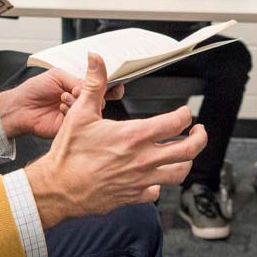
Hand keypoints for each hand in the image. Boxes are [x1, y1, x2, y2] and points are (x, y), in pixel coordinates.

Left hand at [0, 67, 124, 139]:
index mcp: (78, 86)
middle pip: (101, 99)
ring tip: (62, 98)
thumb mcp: (57, 76)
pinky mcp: (72, 127)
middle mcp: (81, 101)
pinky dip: (72, 112)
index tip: (114, 84)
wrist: (20, 107)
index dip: (111, 85)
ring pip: (92, 110)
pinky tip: (60, 108)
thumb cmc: (35, 89)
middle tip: (80, 90)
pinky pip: (81, 121)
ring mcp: (77, 115)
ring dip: (79, 102)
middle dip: (94, 93)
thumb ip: (77, 79)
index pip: (101, 86)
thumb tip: (89, 86)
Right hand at [24, 54, 206, 228]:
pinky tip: (154, 178)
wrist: (58, 187)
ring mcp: (140, 180)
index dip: (185, 114)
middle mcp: (143, 159)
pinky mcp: (133, 196)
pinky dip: (159, 184)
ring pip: (178, 173)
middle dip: (199, 138)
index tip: (185, 112)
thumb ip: (94, 84)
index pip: (175, 122)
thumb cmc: (68, 153)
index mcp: (134, 136)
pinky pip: (156, 192)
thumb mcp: (81, 112)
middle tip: (199, 131)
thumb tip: (96, 59)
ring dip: (185, 161)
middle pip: (188, 150)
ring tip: (184, 154)